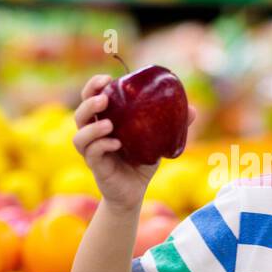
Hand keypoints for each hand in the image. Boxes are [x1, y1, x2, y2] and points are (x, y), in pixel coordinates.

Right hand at [72, 74, 196, 212]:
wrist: (134, 192)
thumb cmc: (142, 161)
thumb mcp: (157, 140)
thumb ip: (171, 124)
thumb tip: (192, 109)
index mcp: (104, 121)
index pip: (91, 98)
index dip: (94, 86)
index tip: (107, 79)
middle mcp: (94, 135)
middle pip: (80, 113)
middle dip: (89, 102)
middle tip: (104, 99)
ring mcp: (93, 152)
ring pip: (79, 136)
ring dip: (92, 127)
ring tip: (109, 124)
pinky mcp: (96, 167)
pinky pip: (92, 154)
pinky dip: (101, 146)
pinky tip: (116, 143)